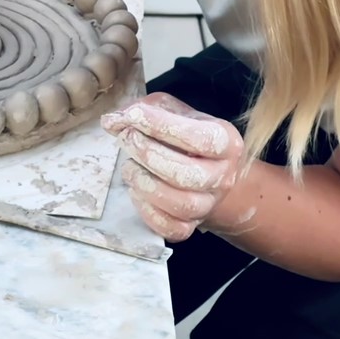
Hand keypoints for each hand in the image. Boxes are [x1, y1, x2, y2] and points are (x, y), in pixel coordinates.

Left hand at [101, 92, 244, 241]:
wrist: (204, 169)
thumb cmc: (185, 135)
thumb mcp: (172, 111)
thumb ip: (145, 109)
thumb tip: (113, 121)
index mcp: (226, 142)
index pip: (199, 138)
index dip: (162, 126)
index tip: (133, 115)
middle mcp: (222, 176)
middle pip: (187, 175)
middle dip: (148, 155)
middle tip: (126, 139)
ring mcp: (208, 204)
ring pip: (180, 204)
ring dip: (145, 183)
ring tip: (129, 166)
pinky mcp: (191, 226)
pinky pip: (171, 228)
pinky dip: (148, 211)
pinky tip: (136, 191)